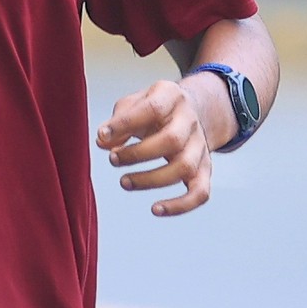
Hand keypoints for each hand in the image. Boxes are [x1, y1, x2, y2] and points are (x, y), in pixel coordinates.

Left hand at [98, 76, 218, 215]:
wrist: (188, 112)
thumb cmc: (152, 110)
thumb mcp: (133, 105)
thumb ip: (117, 121)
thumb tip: (102, 141)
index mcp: (171, 98)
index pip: (151, 110)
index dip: (125, 124)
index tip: (102, 136)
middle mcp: (190, 121)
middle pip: (171, 140)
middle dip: (137, 154)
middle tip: (113, 160)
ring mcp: (200, 147)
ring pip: (184, 168)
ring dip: (151, 179)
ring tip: (124, 182)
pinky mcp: (204, 170)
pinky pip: (200, 192)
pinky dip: (180, 205)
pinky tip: (156, 210)